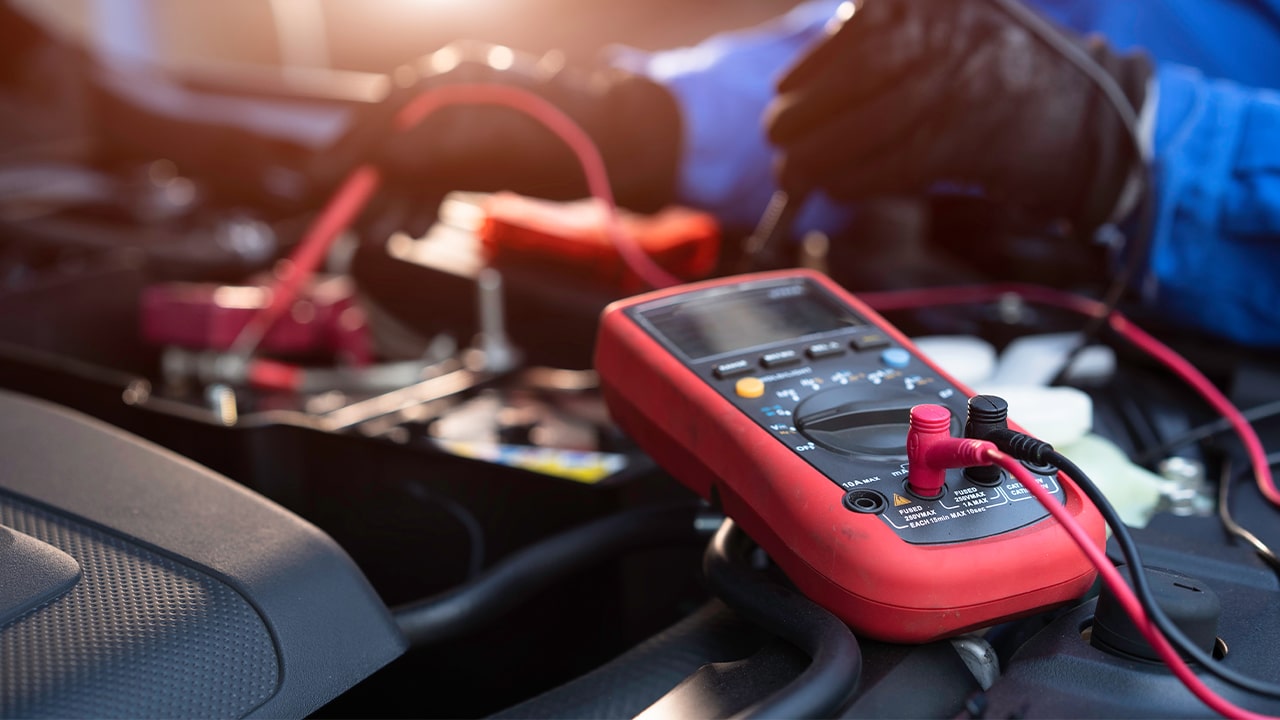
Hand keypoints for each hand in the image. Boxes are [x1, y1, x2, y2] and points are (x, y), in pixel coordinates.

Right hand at [313, 41, 680, 226]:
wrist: (633, 148)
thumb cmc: (572, 135)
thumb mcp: (497, 142)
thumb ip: (436, 147)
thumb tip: (383, 157)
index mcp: (455, 77)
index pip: (384, 112)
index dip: (350, 149)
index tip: (321, 182)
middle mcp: (458, 96)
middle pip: (394, 140)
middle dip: (365, 184)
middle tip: (339, 220)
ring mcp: (475, 126)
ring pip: (416, 165)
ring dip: (392, 201)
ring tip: (374, 237)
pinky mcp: (492, 155)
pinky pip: (442, 178)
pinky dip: (423, 203)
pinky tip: (409, 227)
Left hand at [766, 0, 1150, 233]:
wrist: (1090, 114)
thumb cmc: (1004, 77)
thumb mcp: (950, 29)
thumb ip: (885, 41)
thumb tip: (803, 90)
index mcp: (939, 2)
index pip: (860, 32)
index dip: (812, 70)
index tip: (783, 93)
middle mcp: (955, 32)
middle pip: (859, 77)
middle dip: (805, 115)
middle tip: (778, 140)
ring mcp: (965, 82)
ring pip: (873, 123)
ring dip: (822, 155)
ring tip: (795, 173)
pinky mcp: (973, 136)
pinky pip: (899, 160)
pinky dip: (860, 178)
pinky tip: (838, 187)